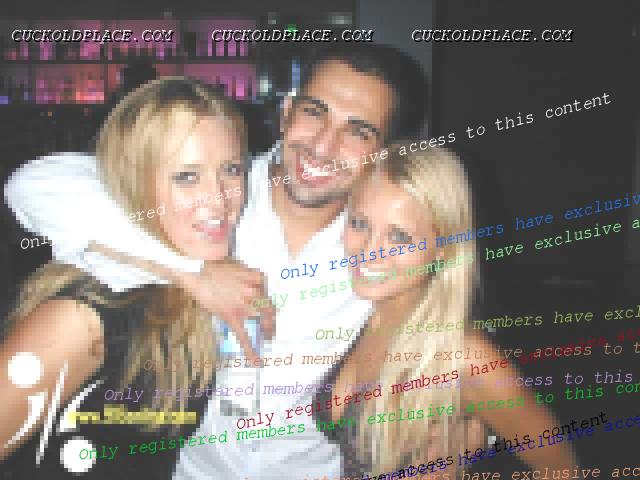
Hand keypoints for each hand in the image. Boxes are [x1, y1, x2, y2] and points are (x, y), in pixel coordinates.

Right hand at [87, 243, 274, 361]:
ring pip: (262, 319)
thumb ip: (238, 273)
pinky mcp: (232, 314)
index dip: (270, 301)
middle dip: (272, 319)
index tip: (270, 309)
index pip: (269, 290)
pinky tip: (257, 362)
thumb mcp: (229, 264)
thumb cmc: (207, 263)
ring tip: (268, 340)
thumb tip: (236, 276)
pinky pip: (244, 335)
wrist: (193, 267)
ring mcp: (243, 303)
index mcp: (254, 275)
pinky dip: (252, 350)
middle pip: (270, 307)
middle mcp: (254, 289)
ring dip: (267, 330)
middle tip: (272, 328)